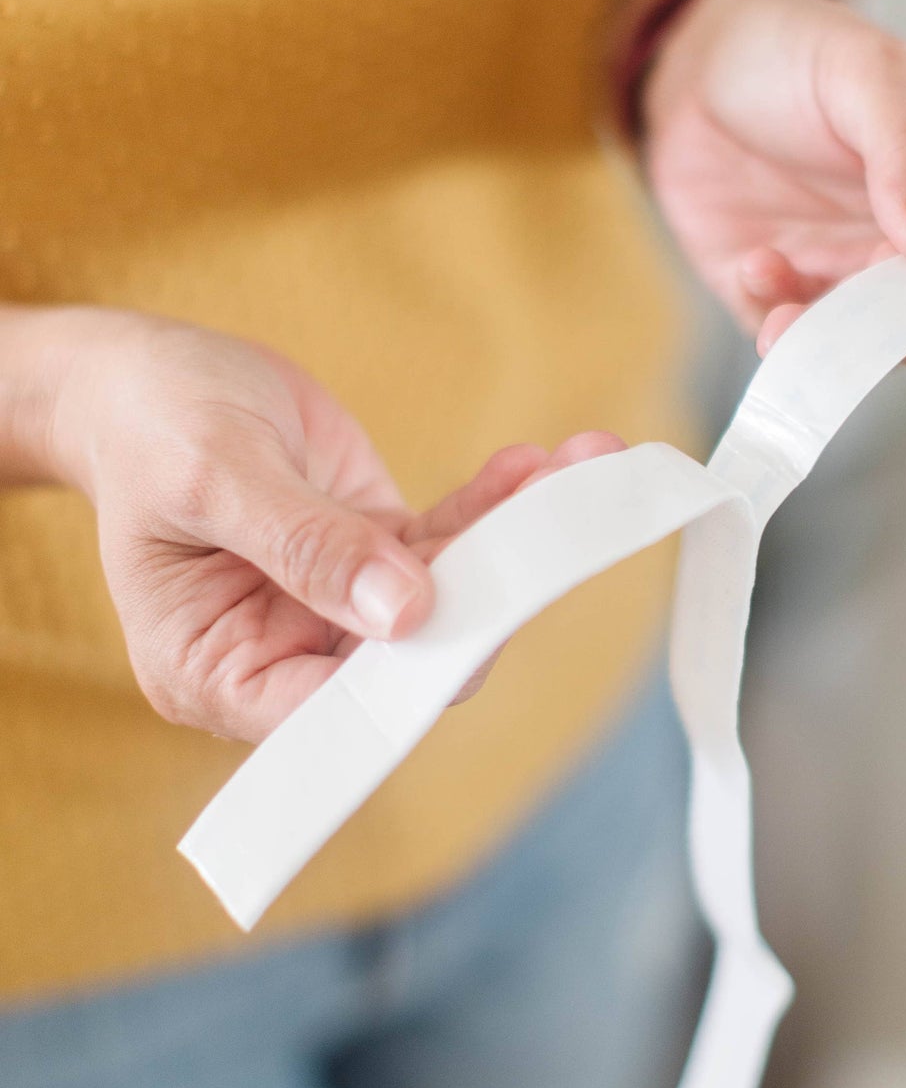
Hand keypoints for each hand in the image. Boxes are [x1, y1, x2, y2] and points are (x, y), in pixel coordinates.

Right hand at [39, 309, 620, 741]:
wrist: (141, 376)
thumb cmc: (148, 428)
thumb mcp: (213, 475)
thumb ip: (305, 545)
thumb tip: (405, 612)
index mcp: (214, 673)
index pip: (330, 711)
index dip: (410, 680)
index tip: (486, 621)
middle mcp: (281, 657)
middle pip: (406, 660)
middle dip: (488, 598)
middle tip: (560, 532)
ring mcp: (334, 609)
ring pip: (445, 598)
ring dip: (515, 539)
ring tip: (581, 472)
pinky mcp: (372, 557)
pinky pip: (447, 546)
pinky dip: (496, 507)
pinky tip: (542, 465)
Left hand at [641, 0, 905, 398]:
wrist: (703, 66)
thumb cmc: (809, 53)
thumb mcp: (870, 72)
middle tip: (874, 302)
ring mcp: (882, 296)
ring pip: (904, 370)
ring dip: (846, 344)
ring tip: (781, 275)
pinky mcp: (808, 315)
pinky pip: (809, 359)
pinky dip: (781, 327)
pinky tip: (756, 262)